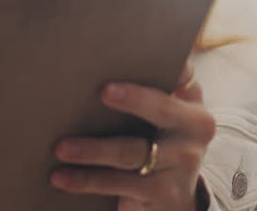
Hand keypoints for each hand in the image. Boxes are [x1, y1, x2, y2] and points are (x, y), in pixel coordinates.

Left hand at [51, 64, 214, 210]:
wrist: (177, 196)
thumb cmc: (161, 143)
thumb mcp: (165, 117)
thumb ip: (152, 90)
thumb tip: (103, 61)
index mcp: (193, 105)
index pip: (182, 76)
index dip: (162, 61)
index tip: (135, 58)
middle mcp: (194, 133)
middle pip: (161, 110)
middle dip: (135, 99)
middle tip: (103, 92)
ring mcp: (181, 166)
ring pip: (130, 153)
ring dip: (92, 149)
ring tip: (62, 147)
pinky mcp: (162, 194)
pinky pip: (118, 184)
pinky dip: (86, 180)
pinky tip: (62, 177)